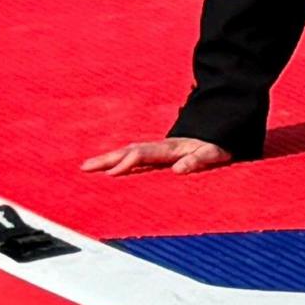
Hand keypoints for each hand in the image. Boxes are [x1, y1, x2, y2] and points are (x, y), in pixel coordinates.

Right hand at [83, 136, 228, 175]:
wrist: (219, 131)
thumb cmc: (217, 146)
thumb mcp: (213, 153)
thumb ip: (198, 160)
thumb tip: (179, 169)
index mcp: (170, 147)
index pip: (143, 154)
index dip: (127, 162)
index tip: (111, 173)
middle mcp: (159, 145)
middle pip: (128, 150)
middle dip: (106, 159)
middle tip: (85, 168)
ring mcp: (156, 147)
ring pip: (127, 150)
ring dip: (107, 158)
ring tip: (86, 167)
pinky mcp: (155, 151)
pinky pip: (131, 154)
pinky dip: (116, 159)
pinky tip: (104, 167)